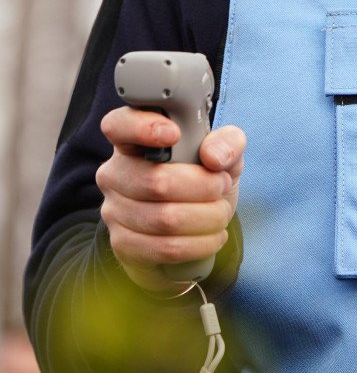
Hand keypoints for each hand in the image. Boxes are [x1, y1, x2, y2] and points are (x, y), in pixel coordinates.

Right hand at [97, 107, 245, 293]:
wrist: (193, 227)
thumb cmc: (203, 180)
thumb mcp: (224, 155)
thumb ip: (227, 143)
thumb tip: (213, 156)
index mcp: (133, 140)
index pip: (119, 125)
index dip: (142, 127)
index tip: (174, 134)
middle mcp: (115, 172)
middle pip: (156, 181)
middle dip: (204, 186)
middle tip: (222, 185)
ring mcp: (114, 209)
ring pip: (165, 218)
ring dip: (207, 217)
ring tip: (220, 211)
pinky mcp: (122, 243)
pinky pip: (165, 247)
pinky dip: (200, 243)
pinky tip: (214, 235)